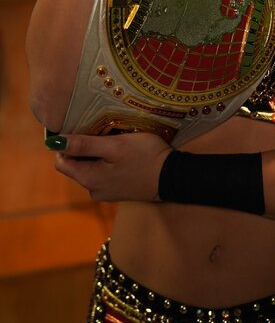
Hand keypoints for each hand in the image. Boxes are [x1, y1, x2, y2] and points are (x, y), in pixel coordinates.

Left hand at [50, 132, 169, 201]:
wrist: (173, 177)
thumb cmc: (145, 157)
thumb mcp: (114, 146)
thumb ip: (83, 144)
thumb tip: (53, 143)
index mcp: (88, 178)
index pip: (61, 161)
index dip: (66, 144)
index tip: (82, 129)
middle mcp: (93, 189)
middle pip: (76, 165)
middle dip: (84, 147)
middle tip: (102, 132)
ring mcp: (106, 192)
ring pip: (91, 168)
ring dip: (97, 154)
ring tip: (115, 141)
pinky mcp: (118, 191)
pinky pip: (104, 173)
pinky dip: (108, 162)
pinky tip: (123, 154)